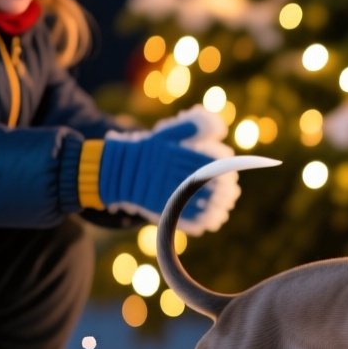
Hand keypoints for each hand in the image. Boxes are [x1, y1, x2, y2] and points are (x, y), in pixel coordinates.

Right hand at [95, 107, 239, 233]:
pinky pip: (180, 214)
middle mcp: (169, 171)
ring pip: (193, 200)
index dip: (222, 171)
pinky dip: (197, 219)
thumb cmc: (147, 149)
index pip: (204, 162)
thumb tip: (220, 126)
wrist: (116, 169)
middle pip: (202, 182)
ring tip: (223, 208)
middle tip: (232, 193)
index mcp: (173, 153)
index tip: (231, 175)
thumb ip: (192, 128)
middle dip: (221, 190)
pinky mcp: (156, 205)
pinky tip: (209, 221)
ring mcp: (162, 189)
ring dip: (212, 206)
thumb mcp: (167, 134)